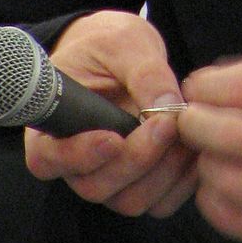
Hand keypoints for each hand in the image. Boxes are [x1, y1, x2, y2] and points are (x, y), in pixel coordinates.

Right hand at [23, 10, 199, 218]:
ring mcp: (107, 175)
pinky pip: (160, 201)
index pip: (47, 159)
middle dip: (137, 159)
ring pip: (130, 199)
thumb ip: (144, 71)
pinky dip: (181, 181)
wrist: (125, 54)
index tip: (113, 138)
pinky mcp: (140, 182)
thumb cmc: (111, 44)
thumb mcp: (125, 41)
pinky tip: (194, 147)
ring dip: (163, 172)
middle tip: (166, 122)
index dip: (78, 156)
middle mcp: (75, 160)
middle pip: (96, 185)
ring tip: (184, 131)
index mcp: (53, 125)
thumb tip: (166, 106)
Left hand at [175, 53, 241, 242]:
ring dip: (205, 161)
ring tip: (214, 154)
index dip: (205, 88)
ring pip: (219, 176)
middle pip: (225, 134)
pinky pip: (224, 214)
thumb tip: (200, 85)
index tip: (195, 90)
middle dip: (194, 123)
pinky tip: (224, 184)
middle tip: (191, 122)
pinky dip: (211, 195)